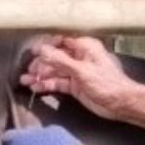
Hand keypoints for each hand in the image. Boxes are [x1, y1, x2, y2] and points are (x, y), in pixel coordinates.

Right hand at [20, 35, 144, 122]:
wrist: (119, 103)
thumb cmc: (105, 83)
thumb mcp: (81, 70)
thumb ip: (60, 60)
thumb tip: (41, 50)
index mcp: (84, 47)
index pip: (61, 41)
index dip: (46, 45)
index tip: (32, 52)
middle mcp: (79, 57)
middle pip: (55, 57)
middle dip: (40, 63)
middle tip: (27, 71)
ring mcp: (76, 72)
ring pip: (54, 71)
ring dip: (40, 76)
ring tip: (25, 80)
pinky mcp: (74, 86)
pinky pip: (57, 83)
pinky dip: (46, 85)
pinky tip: (35, 87)